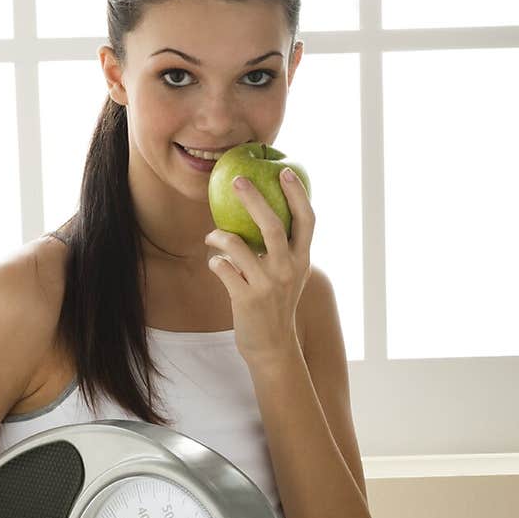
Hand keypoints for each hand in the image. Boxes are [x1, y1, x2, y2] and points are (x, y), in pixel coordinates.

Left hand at [204, 168, 313, 364]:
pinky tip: (214, 264)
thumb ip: (285, 250)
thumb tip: (268, 215)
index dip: (297, 193)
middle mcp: (288, 269)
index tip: (283, 171)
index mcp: (302, 260)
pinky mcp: (245, 298)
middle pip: (271, 224)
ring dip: (219, 235)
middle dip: (253, 198)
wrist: (273, 346)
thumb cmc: (276, 305)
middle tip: (237, 181)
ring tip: (212, 235)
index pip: (306, 219)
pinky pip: (221, 267)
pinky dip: (214, 261)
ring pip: (237, 245)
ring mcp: (267, 284)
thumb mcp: (290, 276)